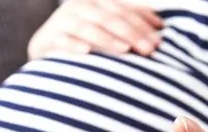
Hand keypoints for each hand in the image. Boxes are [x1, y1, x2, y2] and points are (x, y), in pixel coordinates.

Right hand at [28, 0, 162, 59]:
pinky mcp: (47, 38)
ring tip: (125, 50)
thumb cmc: (86, 41)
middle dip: (131, 33)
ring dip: (107, 39)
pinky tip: (86, 52)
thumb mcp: (107, 29)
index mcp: (96, 1)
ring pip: (87, 27)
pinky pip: (61, 40)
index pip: (123, 10)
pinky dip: (73, 45)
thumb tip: (161, 27)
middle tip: (148, 50)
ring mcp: (62, 21)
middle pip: (109, 18)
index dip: (142, 23)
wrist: (47, 51)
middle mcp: (79, 6)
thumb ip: (130, 24)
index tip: (159, 39)